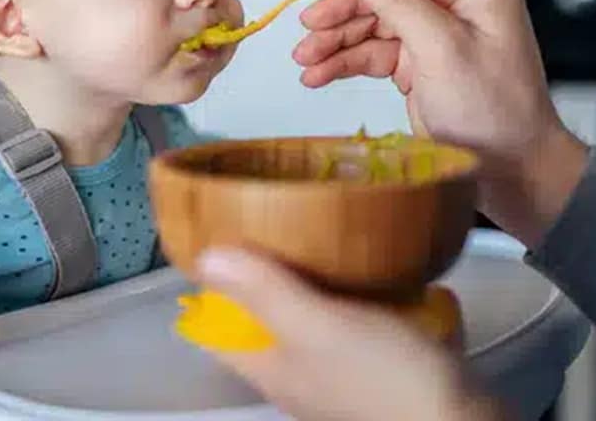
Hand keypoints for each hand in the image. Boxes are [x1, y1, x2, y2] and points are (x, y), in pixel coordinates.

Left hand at [196, 248, 506, 420]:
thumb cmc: (386, 380)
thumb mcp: (318, 327)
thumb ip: (265, 292)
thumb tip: (206, 256)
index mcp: (274, 369)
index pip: (219, 329)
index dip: (213, 284)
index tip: (221, 231)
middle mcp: (303, 376)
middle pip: (269, 319)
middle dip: (271, 270)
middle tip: (278, 216)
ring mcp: (346, 376)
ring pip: (320, 318)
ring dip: (325, 277)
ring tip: (331, 227)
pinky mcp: (390, 371)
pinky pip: (372, 323)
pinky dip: (377, 294)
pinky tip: (390, 264)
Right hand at [293, 0, 587, 246]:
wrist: (510, 170)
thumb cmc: (494, 110)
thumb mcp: (440, 48)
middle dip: (346, 4)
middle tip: (311, 25)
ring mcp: (434, 31)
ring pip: (373, 16)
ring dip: (336, 36)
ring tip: (305, 59)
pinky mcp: (417, 61)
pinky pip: (372, 49)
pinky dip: (344, 61)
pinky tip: (317, 75)